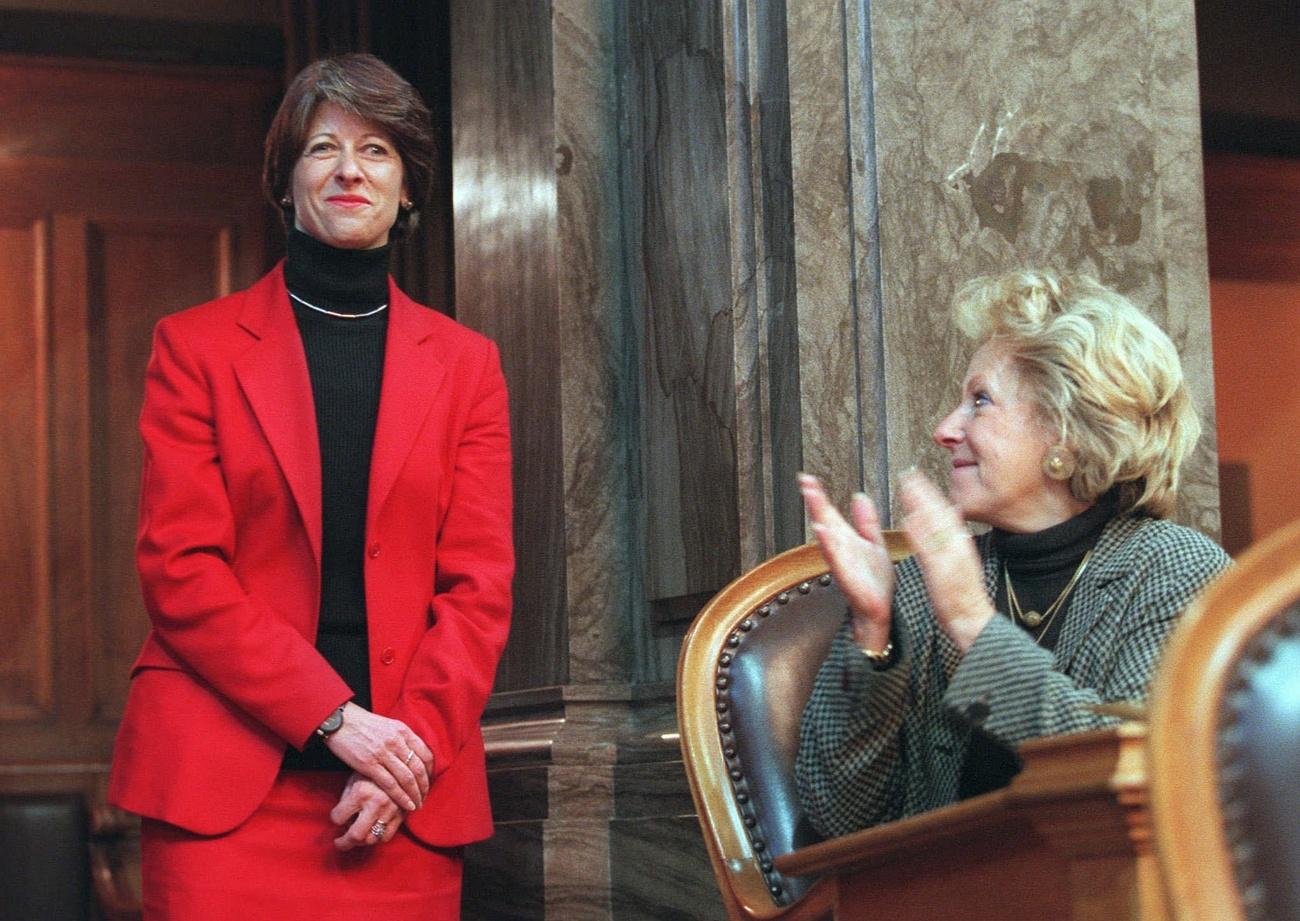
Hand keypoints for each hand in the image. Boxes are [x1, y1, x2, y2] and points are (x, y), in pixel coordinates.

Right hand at [322, 702, 433, 811]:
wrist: (341, 721)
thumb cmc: (363, 724)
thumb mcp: (389, 726)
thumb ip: (402, 739)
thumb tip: (412, 755)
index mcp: (403, 731)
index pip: (426, 754)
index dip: (430, 771)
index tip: (429, 781)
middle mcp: (396, 742)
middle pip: (418, 768)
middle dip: (424, 786)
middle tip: (425, 797)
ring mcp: (383, 753)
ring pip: (407, 778)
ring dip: (415, 794)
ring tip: (418, 804)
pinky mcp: (369, 764)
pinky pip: (390, 784)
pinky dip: (401, 797)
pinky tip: (407, 805)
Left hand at [330, 773, 404, 850]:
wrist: (400, 764)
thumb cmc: (371, 772)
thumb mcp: (354, 779)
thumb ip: (347, 800)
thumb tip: (342, 820)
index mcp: (361, 792)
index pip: (338, 817)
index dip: (335, 818)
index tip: (336, 816)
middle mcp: (376, 803)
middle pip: (356, 836)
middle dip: (344, 842)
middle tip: (339, 843)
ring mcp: (390, 810)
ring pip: (372, 839)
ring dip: (361, 841)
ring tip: (356, 836)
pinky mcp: (401, 814)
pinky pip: (386, 836)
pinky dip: (377, 838)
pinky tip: (372, 832)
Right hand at [799, 473, 895, 652]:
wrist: (879, 614)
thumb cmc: (875, 584)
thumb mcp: (874, 544)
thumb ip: (866, 521)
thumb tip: (859, 496)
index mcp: (846, 541)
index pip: (829, 513)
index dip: (818, 495)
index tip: (807, 478)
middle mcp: (842, 552)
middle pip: (825, 522)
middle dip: (815, 503)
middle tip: (805, 483)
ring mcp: (844, 567)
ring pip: (829, 542)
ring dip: (820, 521)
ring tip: (813, 502)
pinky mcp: (851, 582)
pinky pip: (839, 563)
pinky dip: (831, 548)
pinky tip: (823, 533)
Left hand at [898, 469, 993, 651]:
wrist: (971, 618)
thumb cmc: (963, 593)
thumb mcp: (964, 558)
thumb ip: (957, 535)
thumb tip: (954, 512)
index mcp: (961, 543)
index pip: (945, 511)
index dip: (930, 492)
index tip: (917, 476)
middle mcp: (957, 546)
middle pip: (939, 512)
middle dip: (923, 491)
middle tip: (908, 472)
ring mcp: (949, 557)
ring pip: (933, 525)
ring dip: (919, 505)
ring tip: (905, 487)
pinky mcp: (940, 572)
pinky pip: (928, 550)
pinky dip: (919, 534)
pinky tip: (908, 521)